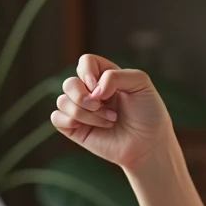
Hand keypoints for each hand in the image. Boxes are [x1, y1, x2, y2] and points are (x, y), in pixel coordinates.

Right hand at [52, 54, 172, 170]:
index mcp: (105, 77)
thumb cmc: (149, 113)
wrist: (149, 144)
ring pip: (62, 101)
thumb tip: (93, 91)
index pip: (85, 62)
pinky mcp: (75, 129)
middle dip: (83, 96)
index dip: (88, 72)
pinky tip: (91, 127)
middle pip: (69, 83)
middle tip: (103, 106)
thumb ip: (115, 76)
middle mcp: (91, 92)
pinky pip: (56, 117)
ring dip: (86, 113)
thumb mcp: (140, 83)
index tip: (102, 88)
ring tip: (108, 121)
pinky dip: (71, 120)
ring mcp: (82, 110)